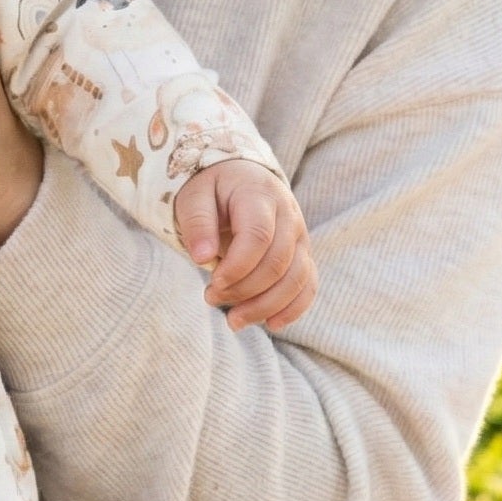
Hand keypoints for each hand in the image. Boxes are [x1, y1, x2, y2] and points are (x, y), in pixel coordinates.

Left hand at [174, 160, 315, 331]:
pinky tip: (270, 323)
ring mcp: (300, 236)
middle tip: (210, 298)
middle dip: (244, 290)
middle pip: (278, 262)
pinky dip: (293, 308)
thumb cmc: (212, 187)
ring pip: (296, 279)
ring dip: (266, 306)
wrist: (239, 177)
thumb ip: (198, 222)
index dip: (237, 266)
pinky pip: (307, 285)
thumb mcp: (194, 195)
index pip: (258, 236)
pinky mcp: (303, 254)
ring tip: (233, 321)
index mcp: (260, 194)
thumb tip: (202, 257)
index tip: (212, 282)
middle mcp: (288, 215)